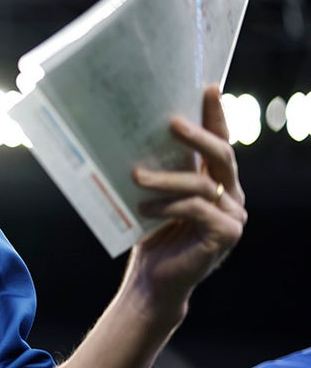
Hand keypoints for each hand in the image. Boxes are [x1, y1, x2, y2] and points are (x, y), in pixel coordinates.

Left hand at [126, 85, 246, 318]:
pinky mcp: (227, 235)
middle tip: (170, 122)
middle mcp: (232, 195)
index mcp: (218, 181)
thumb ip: (160, 168)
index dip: (216, 114)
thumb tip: (132, 129)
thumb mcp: (155, 194)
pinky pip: (197, 209)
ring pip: (202, 184)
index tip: (208, 87)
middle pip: (222, 155)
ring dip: (165, 177)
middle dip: (196, 135)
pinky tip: (143, 208)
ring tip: (135, 176)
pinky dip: (168, 205)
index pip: (220, 141)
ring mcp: (234, 216)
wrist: (153, 280)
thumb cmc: (150, 233)